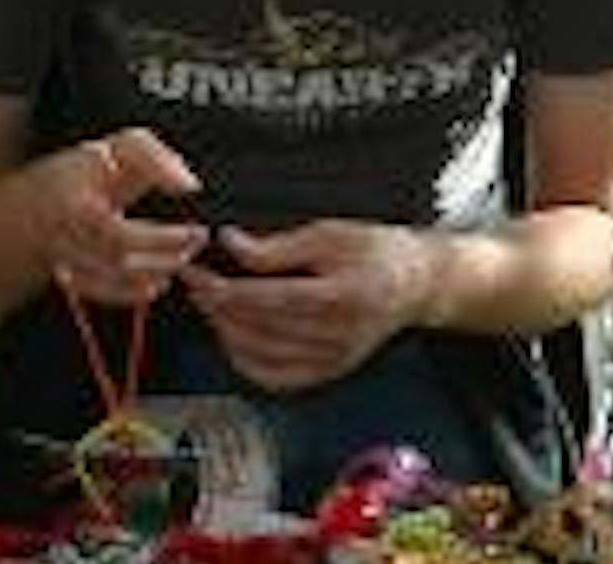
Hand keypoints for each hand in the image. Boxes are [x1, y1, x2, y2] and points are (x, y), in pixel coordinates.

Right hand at [30, 127, 207, 305]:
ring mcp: (61, 255)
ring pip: (108, 280)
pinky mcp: (65, 269)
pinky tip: (156, 286)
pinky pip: (95, 292)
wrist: (43, 187)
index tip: (195, 231)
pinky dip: (126, 294)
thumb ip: (157, 160)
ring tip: (182, 262)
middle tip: (196, 245)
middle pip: (116, 261)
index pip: (120, 233)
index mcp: (76, 203)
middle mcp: (63, 234)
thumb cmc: (94, 163)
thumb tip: (189, 186)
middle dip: (163, 258)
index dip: (161, 238)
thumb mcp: (125, 145)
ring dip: (150, 277)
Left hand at [180, 220, 433, 391]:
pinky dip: (246, 362)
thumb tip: (230, 245)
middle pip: (256, 329)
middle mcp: (337, 335)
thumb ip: (277, 247)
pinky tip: (235, 339)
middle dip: (216, 307)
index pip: (263, 299)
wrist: (416, 283)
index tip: (197, 271)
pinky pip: (276, 378)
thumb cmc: (377, 252)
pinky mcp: (329, 373)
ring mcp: (333, 360)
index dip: (222, 288)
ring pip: (259, 356)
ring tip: (214, 306)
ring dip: (225, 332)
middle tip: (196, 284)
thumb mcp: (330, 234)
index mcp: (340, 296)